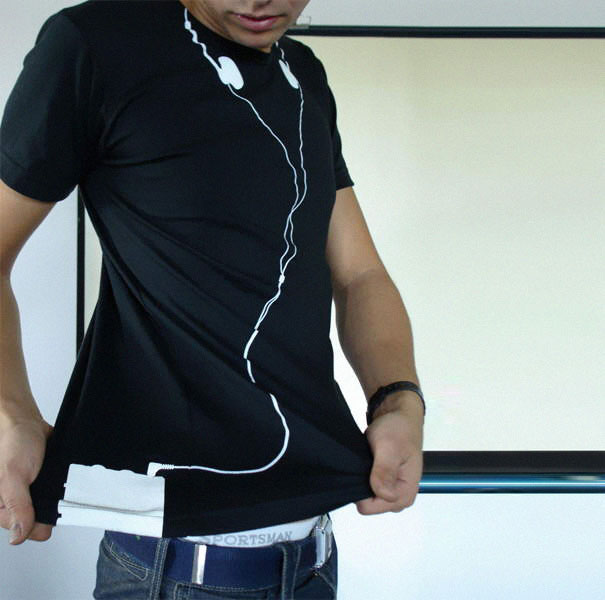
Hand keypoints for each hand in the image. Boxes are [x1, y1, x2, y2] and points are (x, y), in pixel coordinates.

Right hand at [0, 416, 54, 543]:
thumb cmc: (11, 443)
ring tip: (53, 477)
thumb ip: (17, 506)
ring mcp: (29, 494)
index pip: (25, 531)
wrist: (23, 422)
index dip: (40, 522)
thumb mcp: (11, 477)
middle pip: (40, 520)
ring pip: (50, 507)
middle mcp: (12, 504)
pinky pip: (56, 493)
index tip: (49, 506)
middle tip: (48, 486)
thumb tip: (18, 536)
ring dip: (57, 495)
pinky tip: (58, 475)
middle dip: (49, 506)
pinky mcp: (41, 485)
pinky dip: (61, 485)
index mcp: (0, 508)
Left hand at [356, 392, 423, 514]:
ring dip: (363, 477)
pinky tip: (366, 461)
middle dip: (363, 484)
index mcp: (406, 493)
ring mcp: (391, 489)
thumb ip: (385, 472)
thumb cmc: (399, 428)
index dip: (363, 489)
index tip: (365, 468)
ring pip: (366, 494)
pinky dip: (363, 474)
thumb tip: (382, 494)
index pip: (371, 507)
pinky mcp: (384, 481)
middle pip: (368, 503)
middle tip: (368, 461)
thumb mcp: (389, 447)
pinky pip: (367, 485)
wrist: (398, 413)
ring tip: (367, 459)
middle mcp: (400, 496)